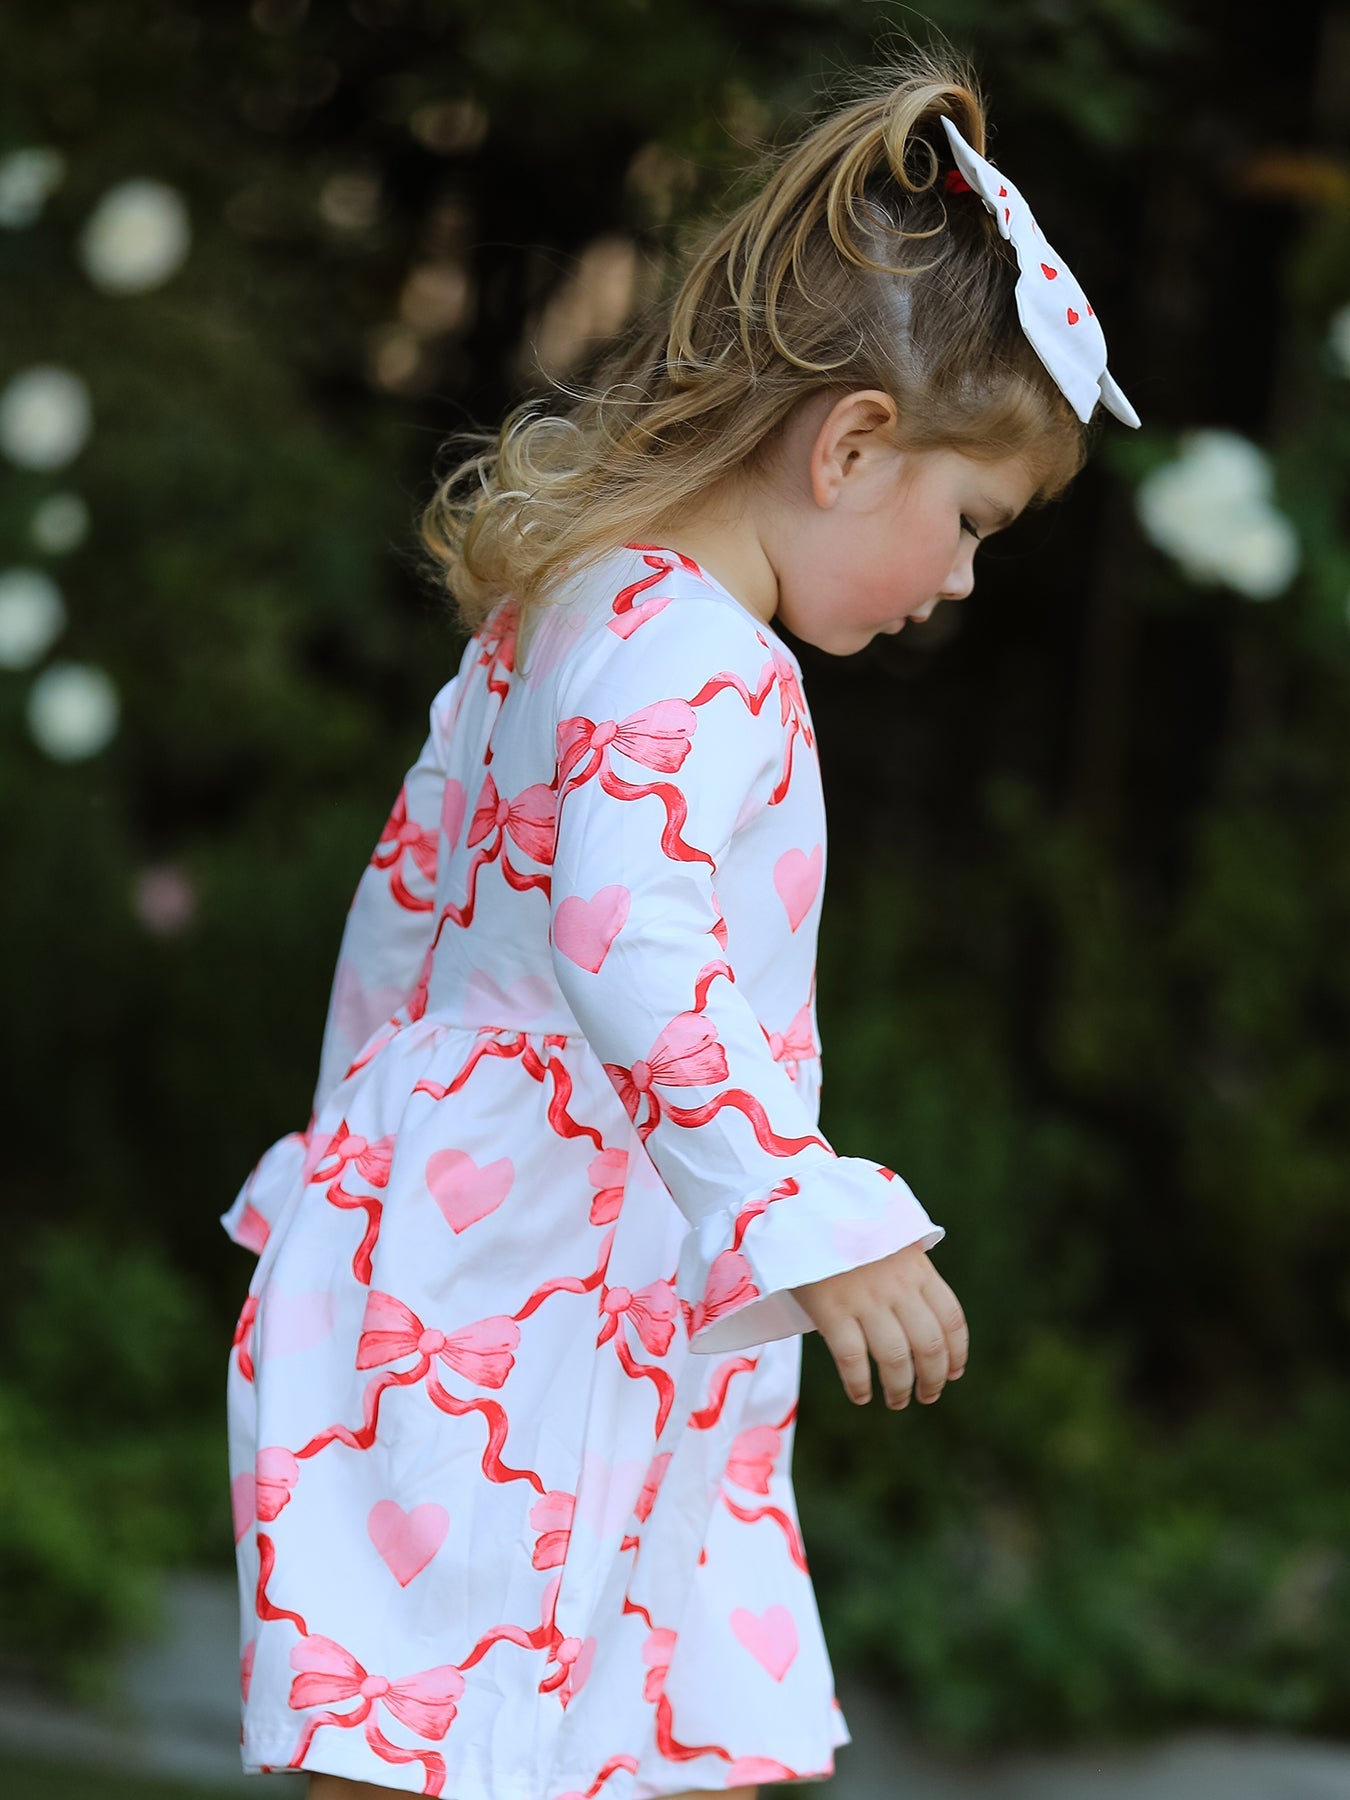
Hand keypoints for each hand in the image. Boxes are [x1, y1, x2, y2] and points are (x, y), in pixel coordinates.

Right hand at [790, 1243, 967, 1408]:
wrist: (806, 1205)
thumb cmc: (849, 1228)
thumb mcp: (890, 1242)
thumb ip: (909, 1274)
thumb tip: (927, 1316)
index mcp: (917, 1268)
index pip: (951, 1319)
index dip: (957, 1353)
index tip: (954, 1373)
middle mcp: (897, 1285)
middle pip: (929, 1345)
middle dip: (933, 1379)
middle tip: (927, 1395)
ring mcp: (864, 1297)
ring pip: (895, 1358)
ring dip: (900, 1388)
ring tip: (896, 1401)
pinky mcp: (830, 1308)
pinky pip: (852, 1358)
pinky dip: (859, 1384)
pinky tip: (861, 1396)